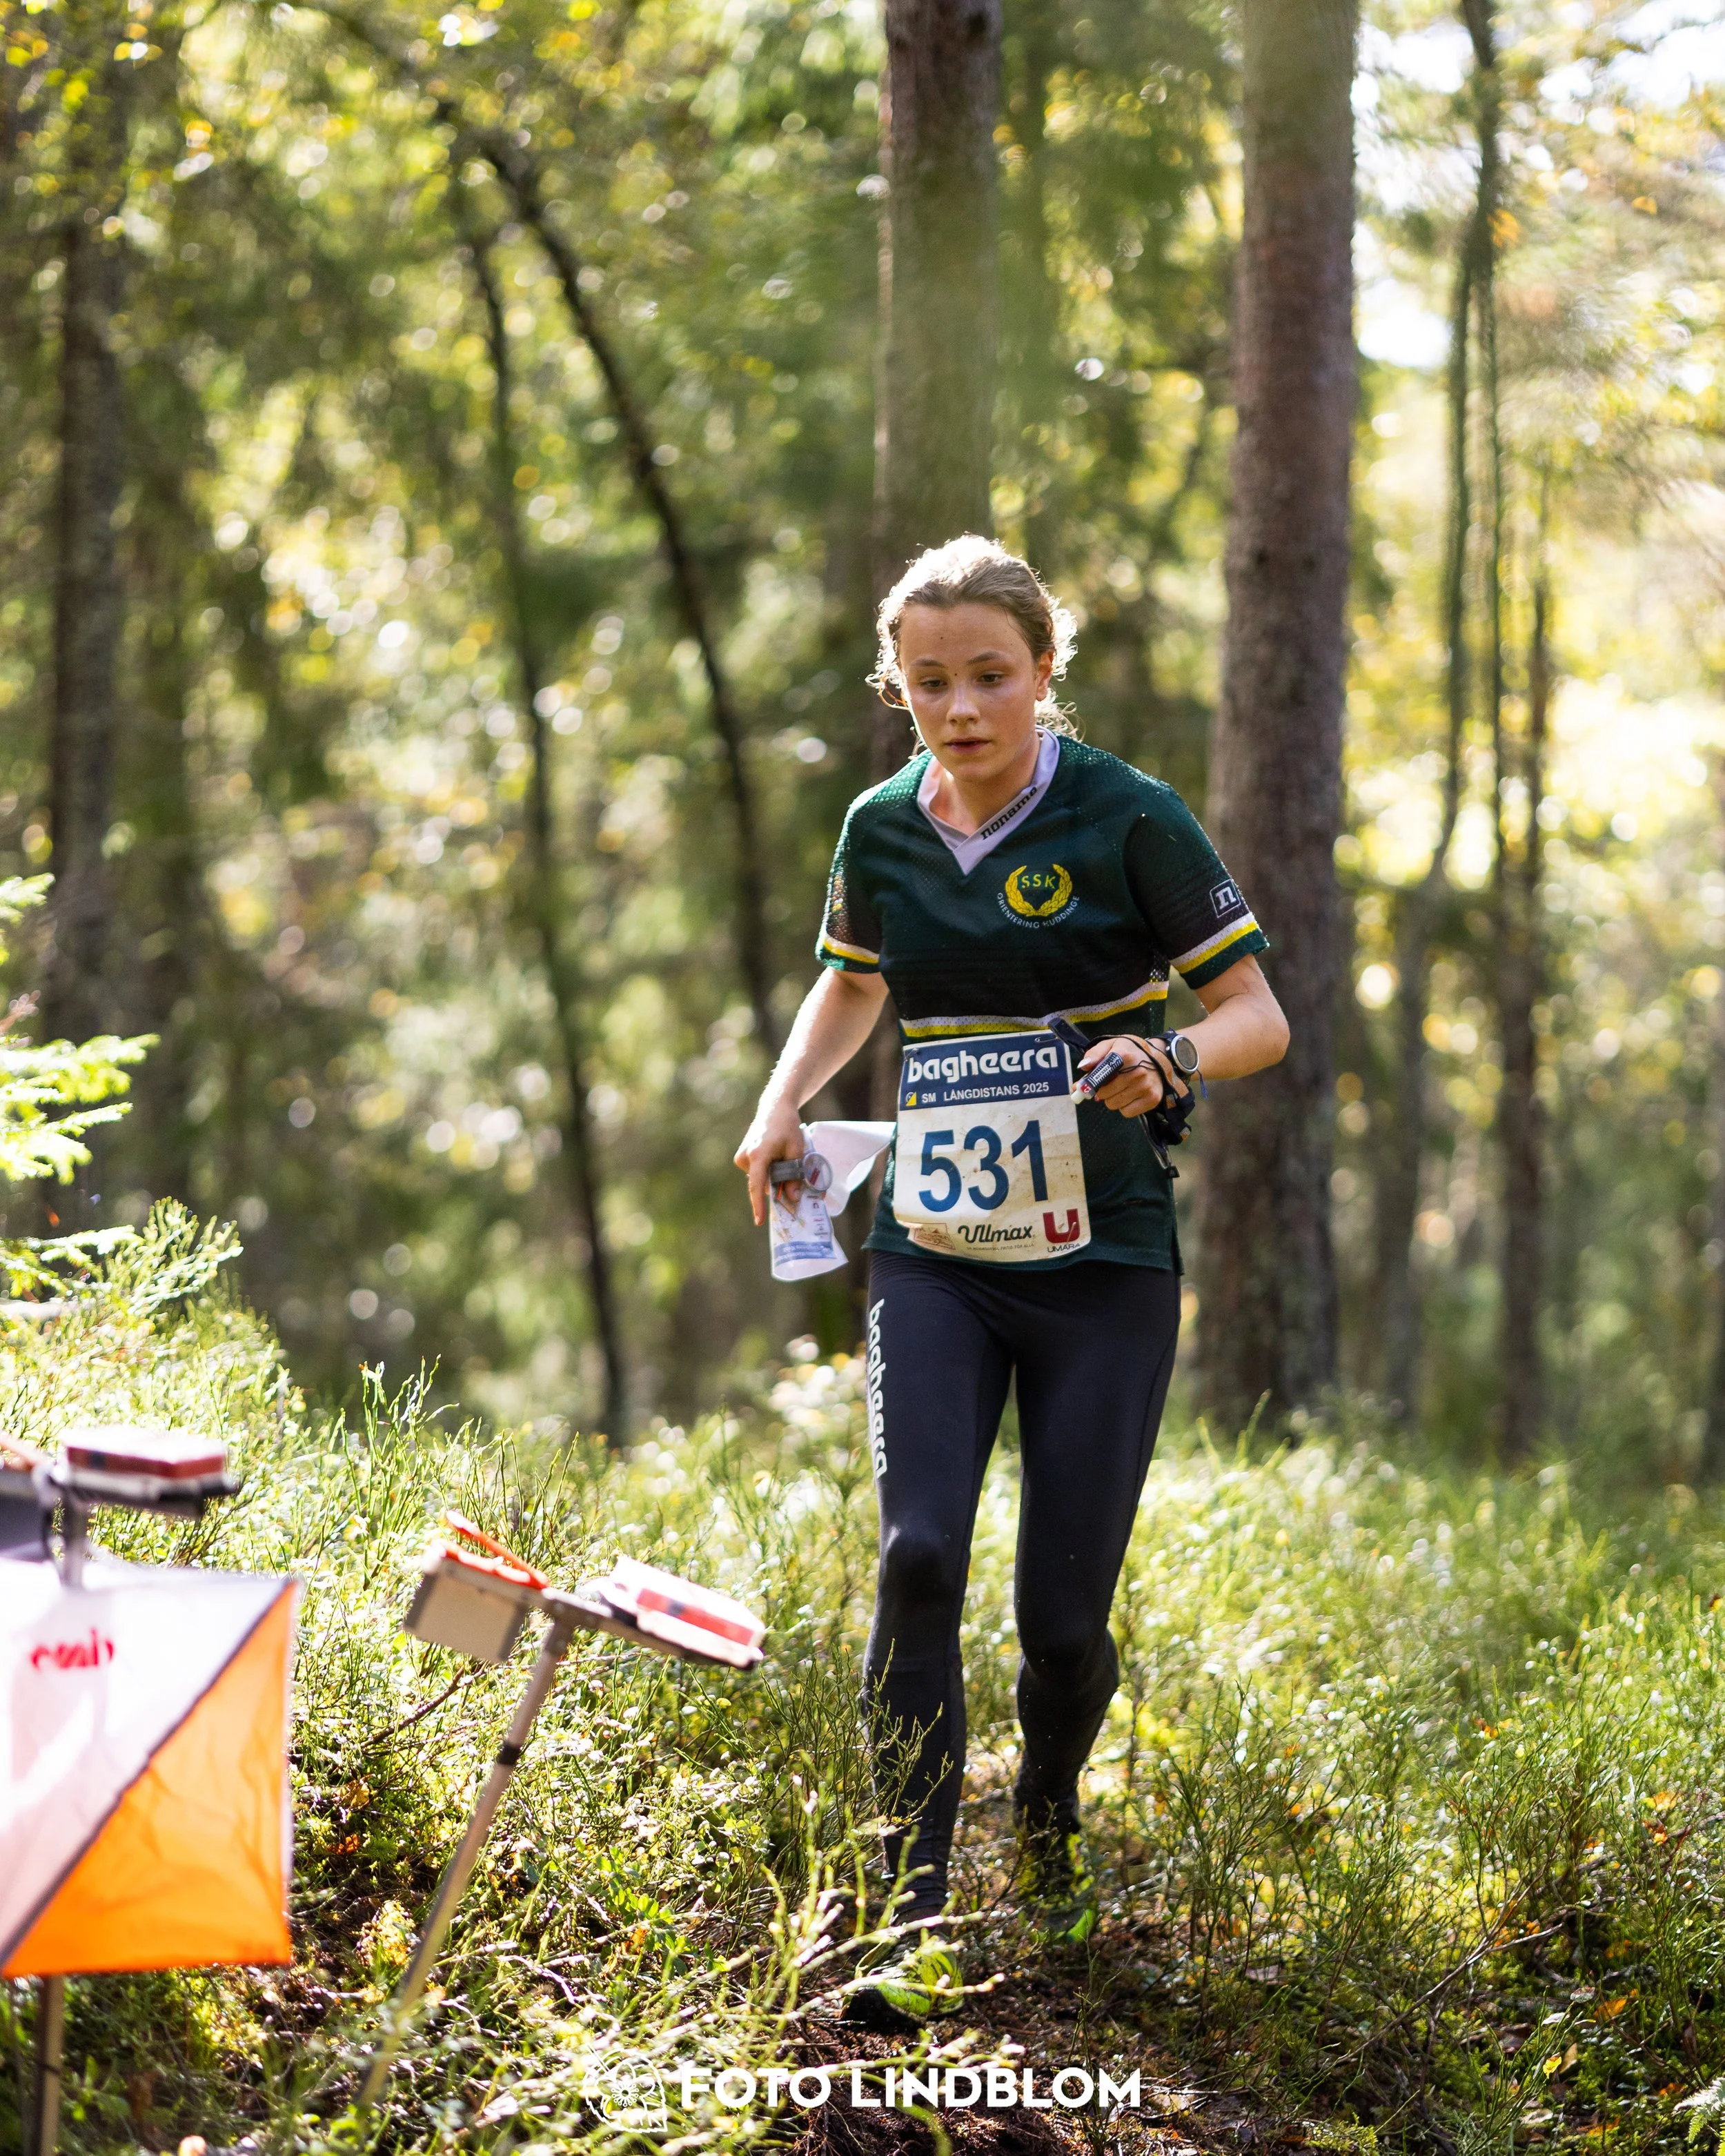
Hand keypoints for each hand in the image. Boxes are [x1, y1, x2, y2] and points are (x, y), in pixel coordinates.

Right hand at [735, 1100, 807, 1225]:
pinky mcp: (741, 1156)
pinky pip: (756, 1171)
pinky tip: (774, 1155)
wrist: (774, 1109)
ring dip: (771, 1175)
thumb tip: (792, 1199)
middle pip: (761, 1183)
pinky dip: (766, 1170)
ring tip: (782, 1156)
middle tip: (791, 1176)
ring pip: (759, 1178)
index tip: (759, 1221)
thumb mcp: (796, 1151)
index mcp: (758, 1155)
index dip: (758, 1205)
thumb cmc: (787, 1127)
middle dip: (776, 1185)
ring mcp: (741, 1157)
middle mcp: (745, 1157)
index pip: (756, 1186)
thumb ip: (794, 1176)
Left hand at [1078, 1035, 1177, 1119]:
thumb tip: (1083, 1067)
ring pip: (1113, 1104)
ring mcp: (1146, 1087)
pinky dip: (1125, 1106)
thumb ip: (1094, 1054)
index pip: (1100, 1075)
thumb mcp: (1112, 1045)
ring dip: (1113, 1099)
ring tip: (1122, 1087)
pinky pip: (1127, 1112)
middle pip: (1104, 1094)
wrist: (1160, 1057)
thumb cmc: (1130, 1051)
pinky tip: (1131, 1094)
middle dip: (1102, 1090)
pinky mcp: (1152, 1099)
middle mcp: (1137, 1072)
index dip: (1090, 1083)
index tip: (1082, 1087)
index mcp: (1124, 1056)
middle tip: (1109, 1082)